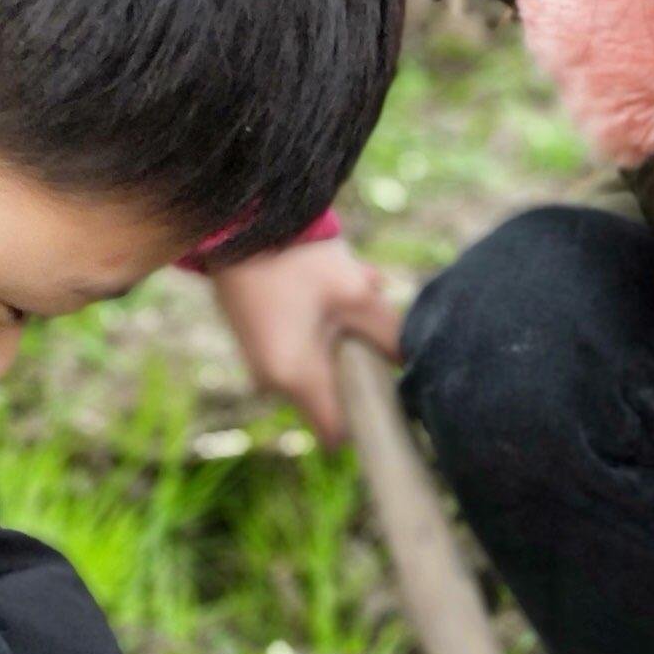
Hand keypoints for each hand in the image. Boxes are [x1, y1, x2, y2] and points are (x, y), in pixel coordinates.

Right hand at [210, 235, 401, 439]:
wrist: (236, 221)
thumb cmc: (296, 258)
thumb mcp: (356, 294)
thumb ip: (390, 335)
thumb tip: (417, 363)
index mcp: (294, 378)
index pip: (337, 432)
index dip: (368, 422)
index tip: (392, 397)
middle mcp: (272, 379)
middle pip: (334, 393)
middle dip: (362, 360)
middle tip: (373, 316)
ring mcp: (263, 360)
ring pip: (324, 362)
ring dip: (347, 332)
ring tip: (360, 284)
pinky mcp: (261, 340)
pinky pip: (305, 344)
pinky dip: (327, 321)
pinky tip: (338, 281)